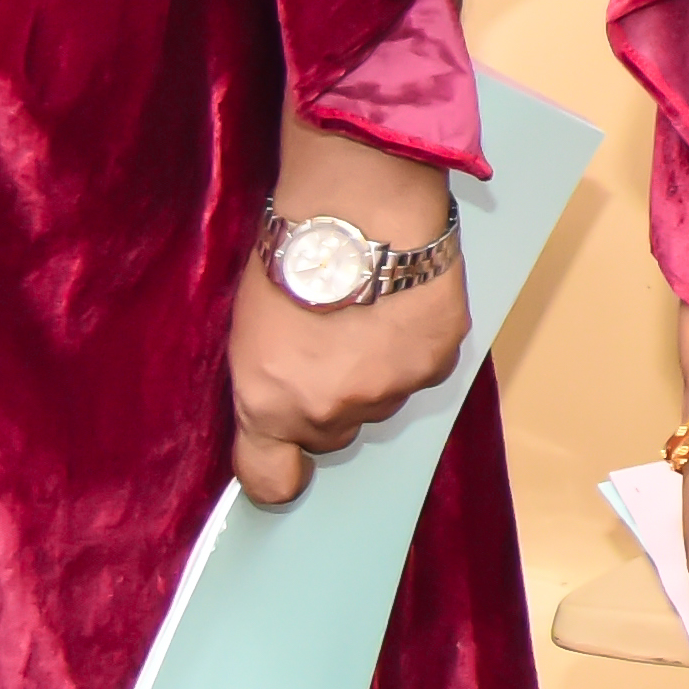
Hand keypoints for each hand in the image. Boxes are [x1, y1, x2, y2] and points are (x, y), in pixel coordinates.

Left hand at [224, 166, 465, 509]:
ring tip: (372, 315)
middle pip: (334, 435)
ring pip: (384, 401)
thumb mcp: (251, 329)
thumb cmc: (290, 254)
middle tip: (332, 348)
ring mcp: (388, 389)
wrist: (358, 209)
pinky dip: (415, 346)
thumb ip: (268, 383)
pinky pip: (425, 370)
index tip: (284, 459)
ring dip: (377, 372)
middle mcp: (329, 410)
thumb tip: (287, 402)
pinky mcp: (437, 360)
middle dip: (331, 402)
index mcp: (269, 404)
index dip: (278, 470)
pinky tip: (405, 306)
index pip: (271, 480)